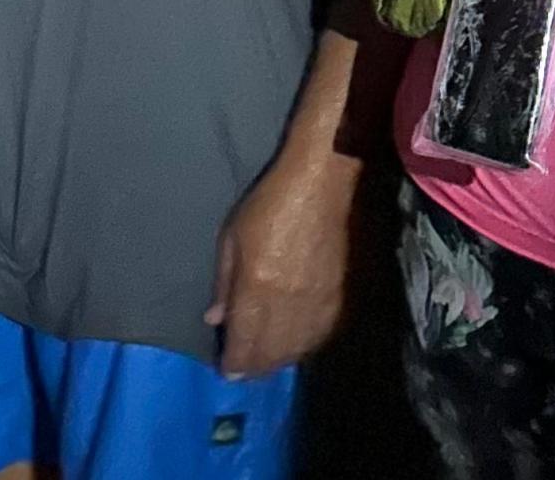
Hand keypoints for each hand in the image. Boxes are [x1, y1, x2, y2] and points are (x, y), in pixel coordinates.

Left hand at [205, 153, 358, 378]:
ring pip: (296, 351)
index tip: (226, 371)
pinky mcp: (339, 299)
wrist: (322, 184)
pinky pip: (319, 337)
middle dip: (254, 367)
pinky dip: (303, 346)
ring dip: (278, 360)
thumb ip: (223, 283)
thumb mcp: (232, 237)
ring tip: (266, 359)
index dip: (234, 364)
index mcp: (258, 289)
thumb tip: (215, 320)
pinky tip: (294, 343)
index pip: (244, 344)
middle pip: (270, 355)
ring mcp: (317, 305)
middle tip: (243, 367)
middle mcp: (289, 305)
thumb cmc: (270, 203)